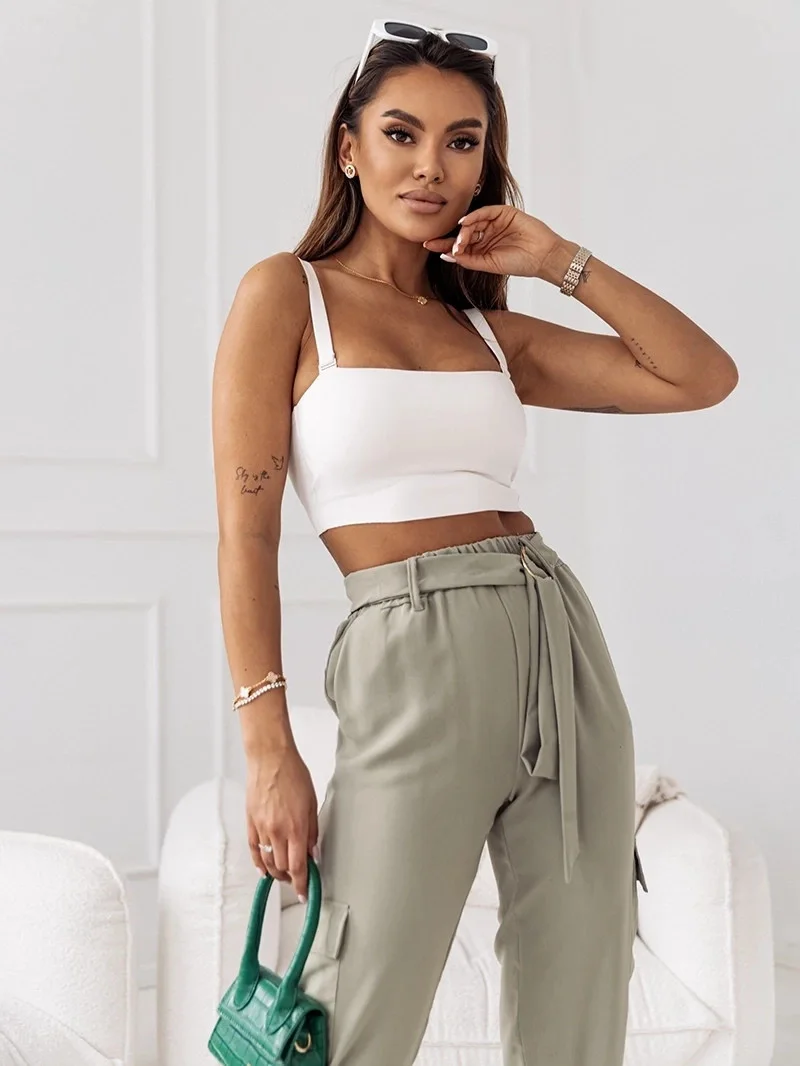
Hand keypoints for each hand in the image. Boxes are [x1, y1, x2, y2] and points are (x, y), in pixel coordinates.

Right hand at [245, 745, 319, 902]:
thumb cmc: (294, 775)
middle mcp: (277, 833)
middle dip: (291, 878)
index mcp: (296, 829)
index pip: (298, 867)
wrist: (270, 758)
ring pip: (267, 862)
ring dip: (276, 872)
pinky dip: (258, 863)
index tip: (304, 893)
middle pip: (282, 868)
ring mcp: (261, 829)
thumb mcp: (312, 803)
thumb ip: (312, 832)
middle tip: (298, 879)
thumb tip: (313, 853)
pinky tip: (263, 870)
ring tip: (283, 875)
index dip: (302, 884)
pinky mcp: (250, 823)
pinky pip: (254, 850)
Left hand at [422, 205, 562, 279]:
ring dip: (463, 231)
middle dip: (449, 238)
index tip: (428, 245)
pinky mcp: (504, 212)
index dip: (444, 245)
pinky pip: (485, 212)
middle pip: (463, 233)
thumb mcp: (490, 264)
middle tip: (440, 244)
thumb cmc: (520, 263)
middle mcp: (486, 233)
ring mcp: (495, 222)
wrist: (544, 257)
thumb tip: (447, 255)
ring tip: (459, 241)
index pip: (460, 245)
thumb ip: (469, 259)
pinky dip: (474, 217)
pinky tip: (465, 224)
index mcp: (482, 247)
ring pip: (473, 222)